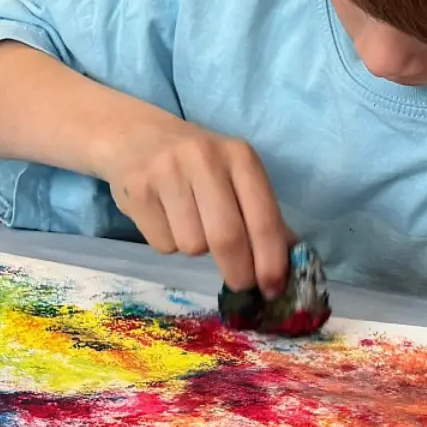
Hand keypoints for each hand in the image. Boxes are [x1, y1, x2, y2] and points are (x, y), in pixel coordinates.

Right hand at [96, 113, 290, 295]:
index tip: (273, 289)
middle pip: (228, 237)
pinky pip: (163, 244)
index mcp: (239, 156)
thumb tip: (290, 262)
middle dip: (239, 272)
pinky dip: (168, 243)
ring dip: (196, 249)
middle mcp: (205, 158)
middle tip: (240, 284)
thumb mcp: (235, 176)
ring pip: (192, 245)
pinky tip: (164, 218)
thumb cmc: (197, 164)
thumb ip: (263, 214)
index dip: (271, 261)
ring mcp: (167, 172)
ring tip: (189, 223)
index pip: (263, 218)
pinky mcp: (137, 190)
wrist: (136, 136)